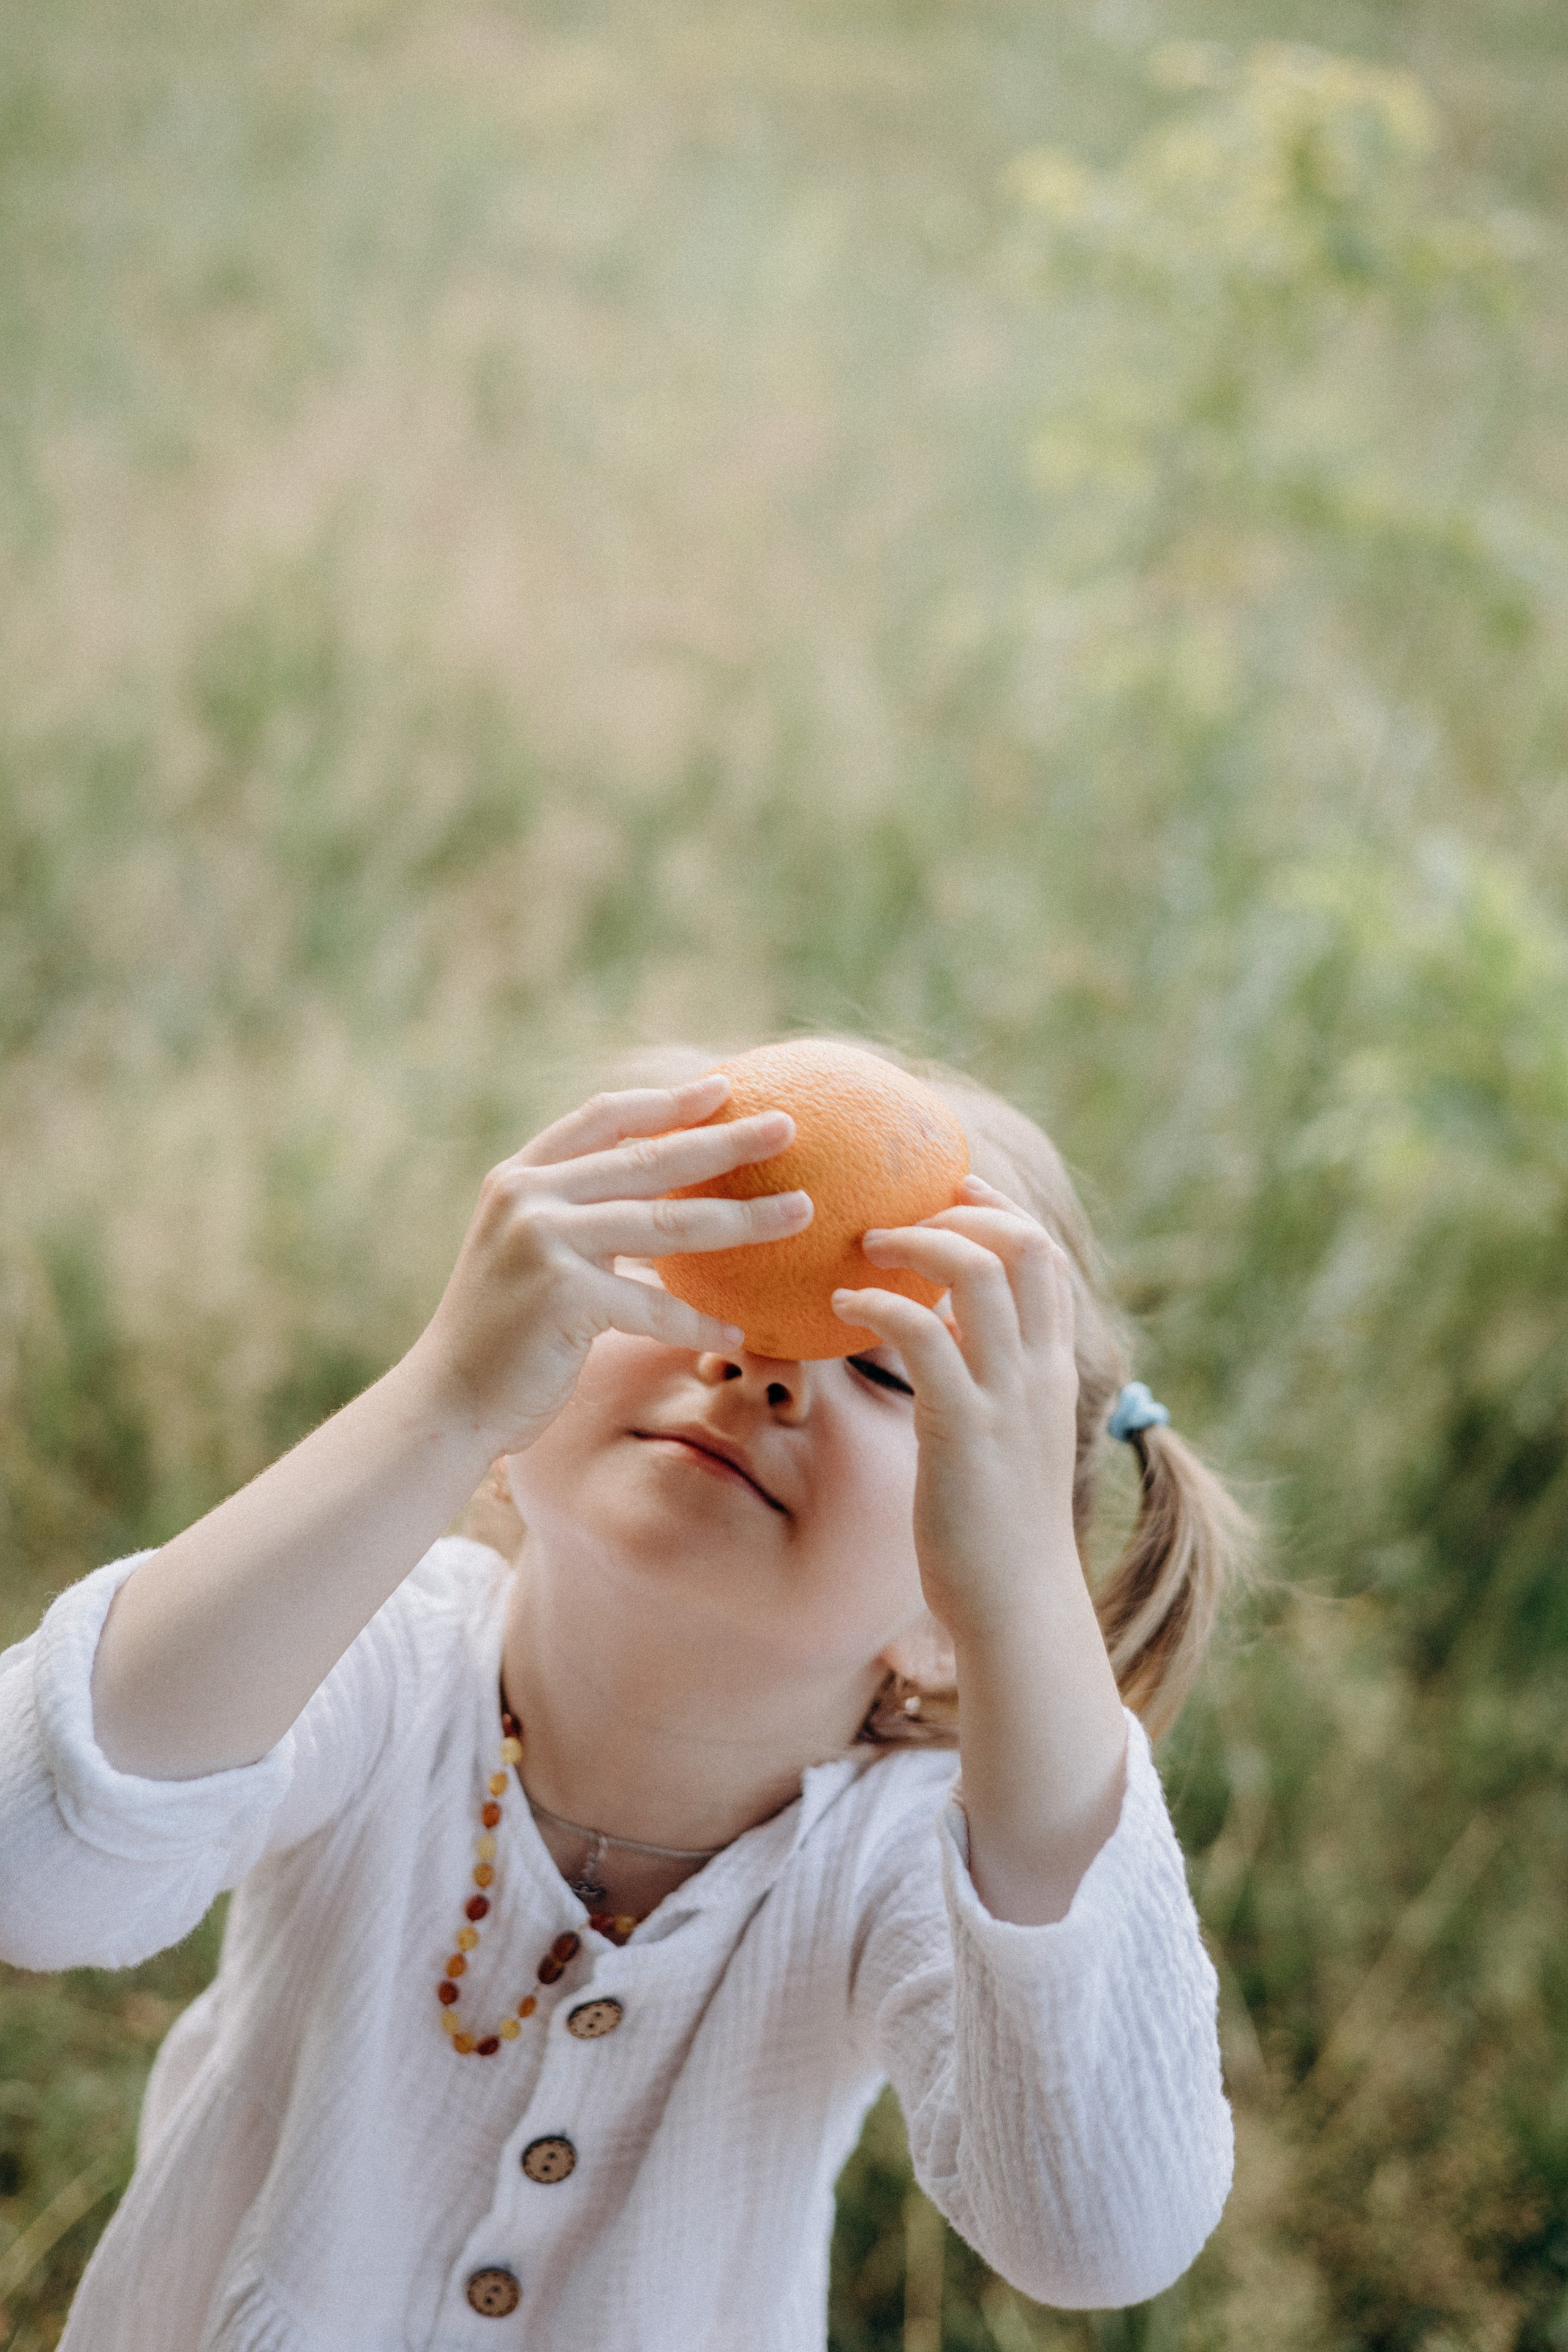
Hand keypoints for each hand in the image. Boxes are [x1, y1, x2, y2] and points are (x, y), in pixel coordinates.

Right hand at [410, 1074, 811, 1450]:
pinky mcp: (562, 1296)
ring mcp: (544, 1242)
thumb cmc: (503, 1336)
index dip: (665, 1101)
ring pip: (668, 1225)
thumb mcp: (530, 1255)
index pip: (602, 1117)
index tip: (723, 1087)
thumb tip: (666, 1205)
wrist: (447, 1401)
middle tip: (787, 1126)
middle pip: (650, 1160)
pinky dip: (697, 1323)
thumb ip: (580, 1218)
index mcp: (522, 1177)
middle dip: (726, 1142)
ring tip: (800, 1213)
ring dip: (743, 1222)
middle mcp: (529, 1196)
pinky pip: (653, 1306)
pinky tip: (737, 1336)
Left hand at [833, 1172, 1080, 1643]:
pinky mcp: (962, 1426)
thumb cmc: (999, 1533)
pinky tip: (843, 1306)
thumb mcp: (1007, 1442)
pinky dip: (880, 1304)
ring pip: (978, 1271)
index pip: (1045, 1258)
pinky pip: (923, 1334)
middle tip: (899, 1212)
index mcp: (1052, 1371)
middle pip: (1023, 1243)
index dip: (1000, 1207)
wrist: (1018, 1607)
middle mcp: (1038, 1370)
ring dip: (915, 1242)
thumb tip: (944, 1346)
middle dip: (963, 1207)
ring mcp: (1006, 1395)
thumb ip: (988, 1386)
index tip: (952, 1184)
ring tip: (864, 1245)